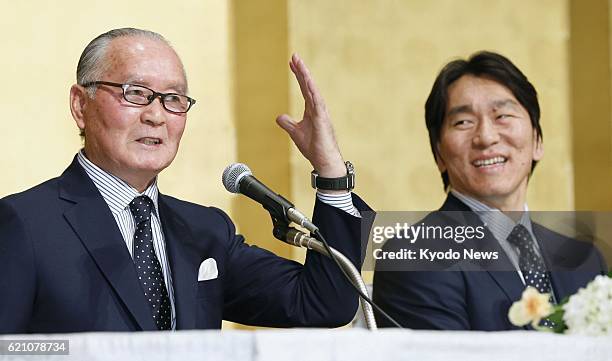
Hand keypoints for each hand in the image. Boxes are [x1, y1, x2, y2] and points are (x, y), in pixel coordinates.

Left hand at [276, 53, 345, 177]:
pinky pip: (317, 102)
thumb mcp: (296, 133)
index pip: (304, 88)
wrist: (325, 162)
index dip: (298, 75)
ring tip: (300, 64)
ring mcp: (321, 113)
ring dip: (306, 77)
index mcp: (312, 110)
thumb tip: (279, 117)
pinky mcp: (322, 120)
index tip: (292, 63)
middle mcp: (318, 108)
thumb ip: (288, 123)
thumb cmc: (314, 148)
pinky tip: (307, 82)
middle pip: (309, 85)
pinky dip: (313, 92)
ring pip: (313, 90)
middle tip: (294, 56)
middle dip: (302, 70)